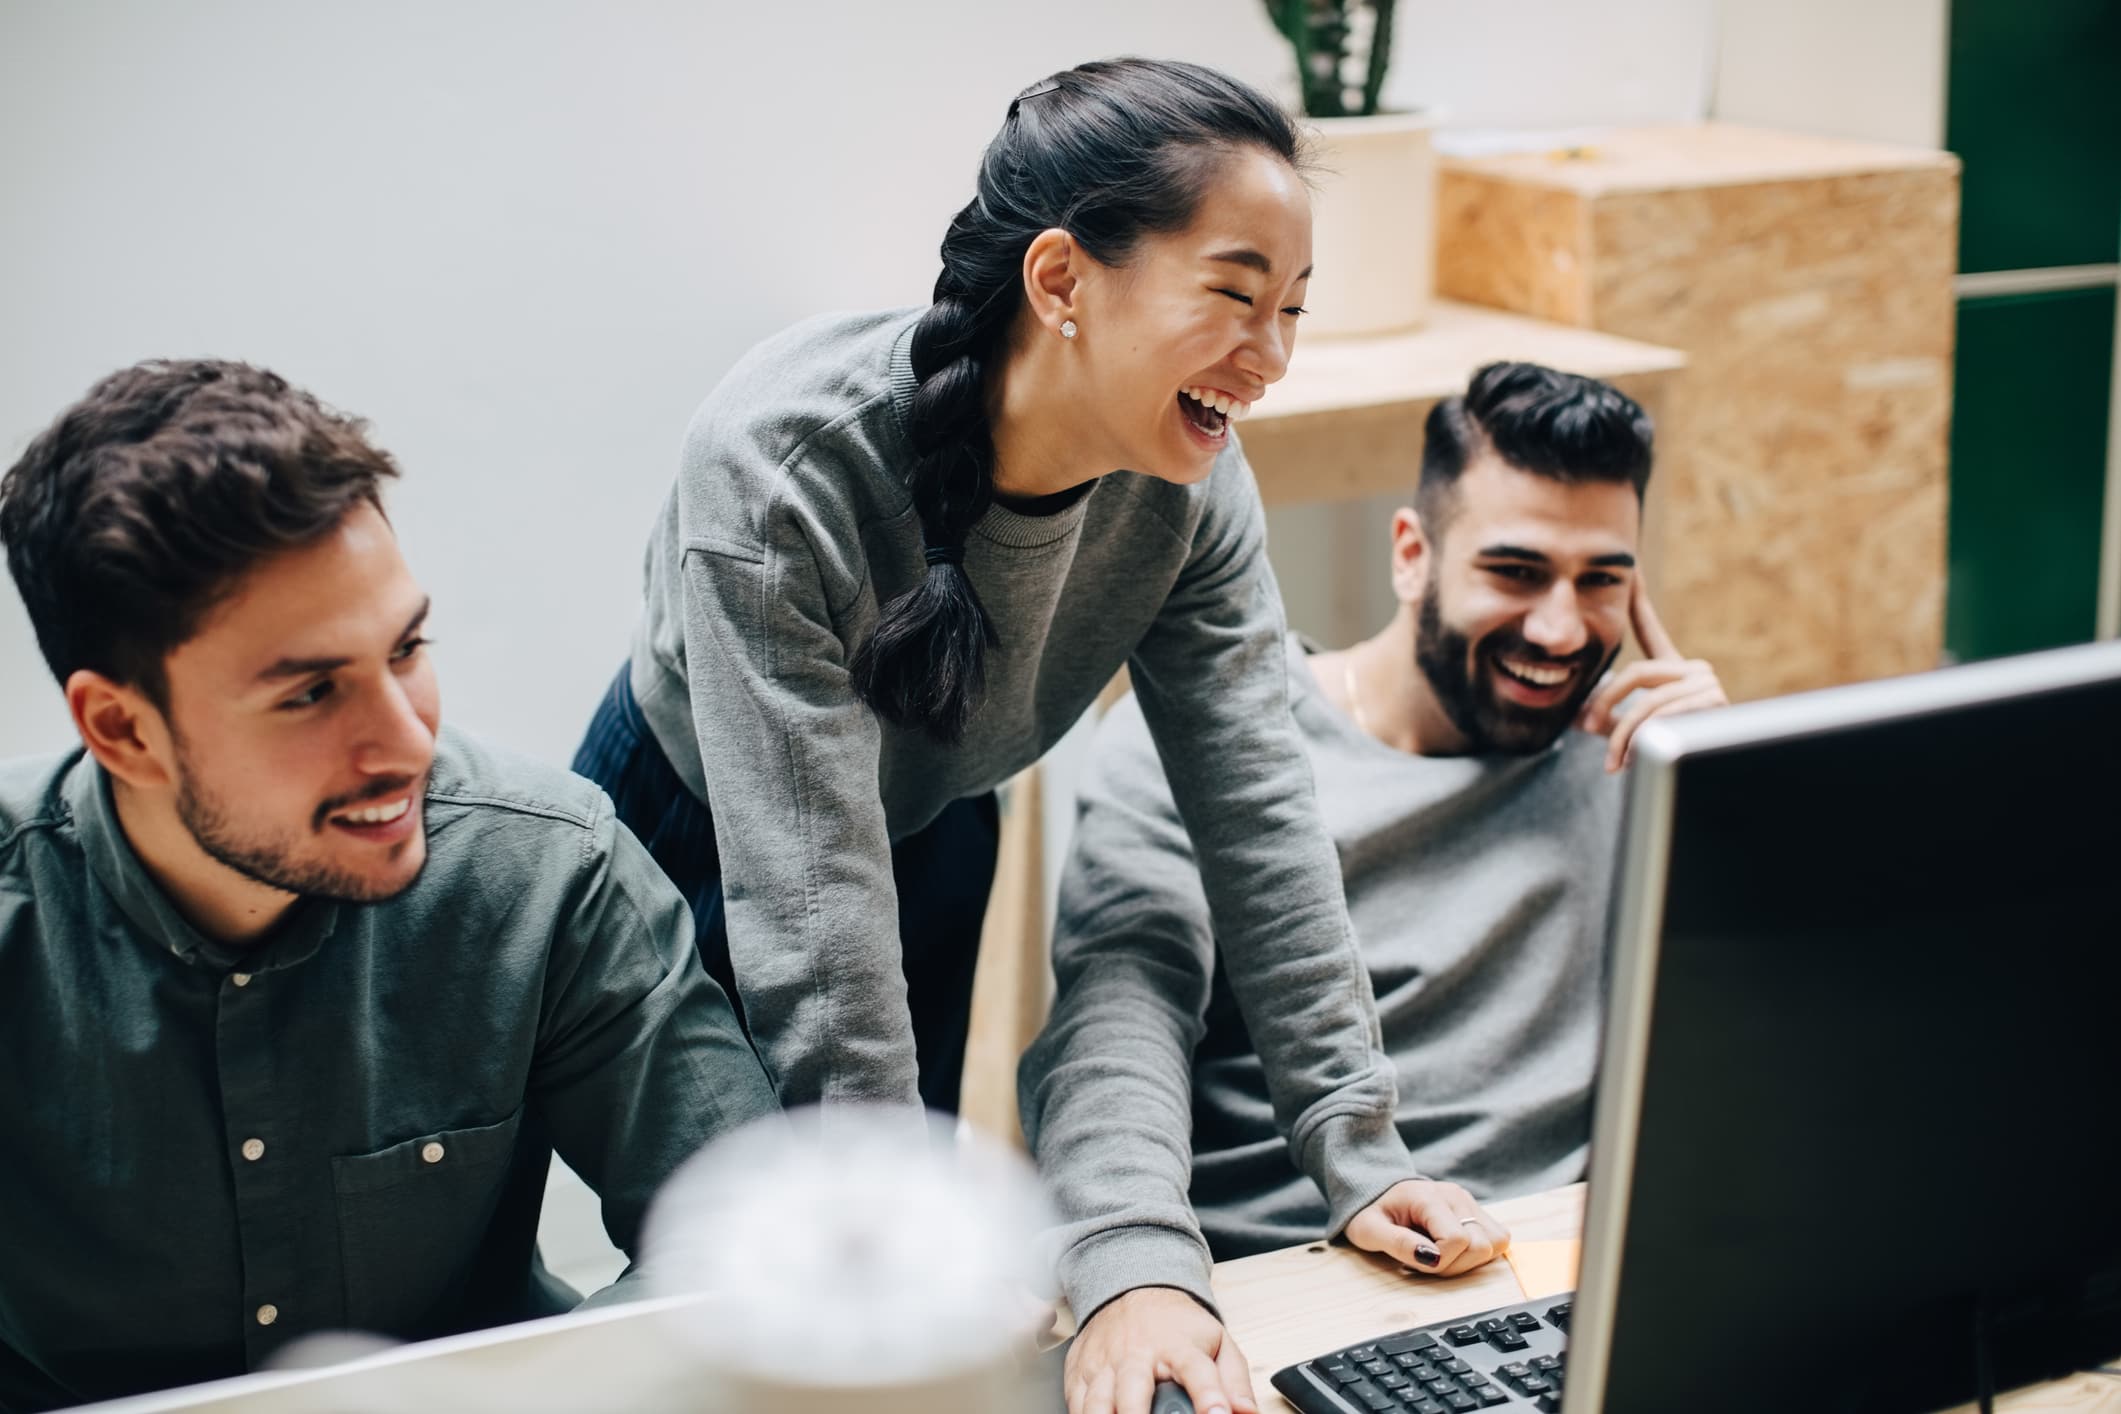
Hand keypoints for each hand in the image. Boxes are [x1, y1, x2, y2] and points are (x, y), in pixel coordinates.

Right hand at [1066, 1286, 1256, 1413]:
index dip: (1209, 1396)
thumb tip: (1247, 1413)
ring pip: (1097, 1401)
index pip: (1197, 1371)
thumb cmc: (1175, 1325)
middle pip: (1133, 1391)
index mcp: (1177, 1347)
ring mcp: (1104, 1363)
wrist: (1132, 1288)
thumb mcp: (1216, 1341)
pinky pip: (1075, 1402)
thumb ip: (1234, 1380)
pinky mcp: (1080, 1371)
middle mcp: (1137, 1355)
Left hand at [1344, 1179, 1510, 1277]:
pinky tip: (1454, 1251)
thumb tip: (1431, 1258)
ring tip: (1440, 1255)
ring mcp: (1470, 1202)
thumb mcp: (1369, 1230)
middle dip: (1454, 1265)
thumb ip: (1398, 1243)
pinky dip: (1480, 1253)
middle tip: (1426, 1259)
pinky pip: (1498, 1239)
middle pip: (1481, 1246)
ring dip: (1470, 1261)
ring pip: (1496, 1244)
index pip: (1457, 1240)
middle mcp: (1456, 1196)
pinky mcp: (1478, 1211)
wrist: (1377, 1191)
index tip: (1414, 1260)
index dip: (1439, 1262)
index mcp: (1429, 1197)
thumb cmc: (1371, 1212)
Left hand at [1579, 578, 1727, 771]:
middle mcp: (1695, 670)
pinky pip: (1662, 717)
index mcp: (1676, 671)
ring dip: (1622, 737)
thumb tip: (1577, 716)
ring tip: (1614, 763)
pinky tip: (1638, 759)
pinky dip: (1642, 741)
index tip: (1630, 568)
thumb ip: (1611, 718)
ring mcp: (1708, 685)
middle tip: (1587, 726)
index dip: (1637, 601)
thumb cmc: (1670, 759)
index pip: (1650, 631)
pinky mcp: (1714, 703)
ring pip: (1646, 703)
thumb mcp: (1634, 732)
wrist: (1712, 780)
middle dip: (1606, 703)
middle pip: (1635, 673)